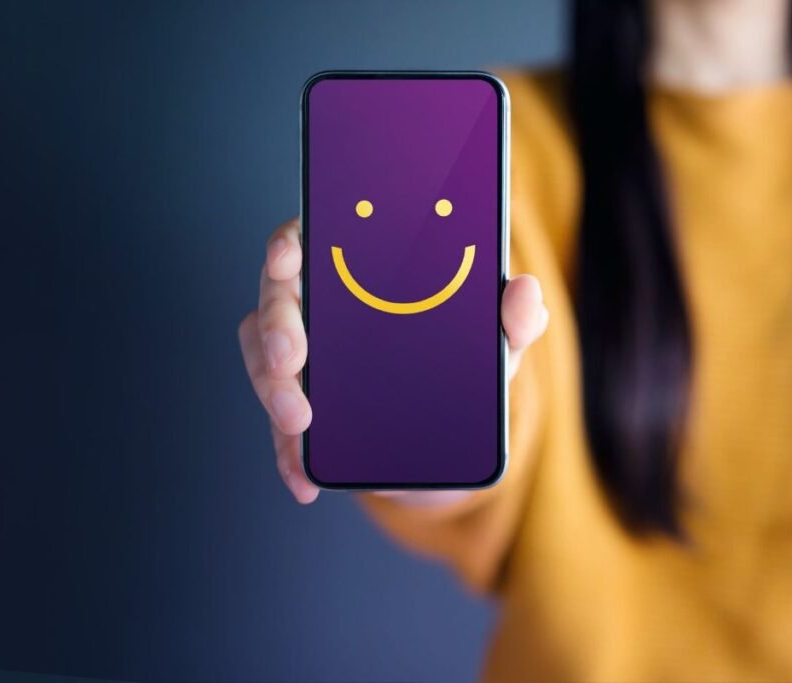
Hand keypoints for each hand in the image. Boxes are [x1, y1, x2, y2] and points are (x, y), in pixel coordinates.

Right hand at [239, 217, 548, 504]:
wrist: (450, 439)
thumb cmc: (463, 366)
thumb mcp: (493, 346)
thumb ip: (513, 319)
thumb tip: (527, 292)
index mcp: (360, 270)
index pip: (313, 238)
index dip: (292, 241)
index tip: (291, 256)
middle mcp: (320, 307)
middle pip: (278, 298)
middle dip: (277, 327)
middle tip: (295, 360)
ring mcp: (304, 358)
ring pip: (264, 360)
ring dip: (274, 391)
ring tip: (300, 425)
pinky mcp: (301, 409)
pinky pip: (281, 428)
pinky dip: (290, 455)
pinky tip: (304, 478)